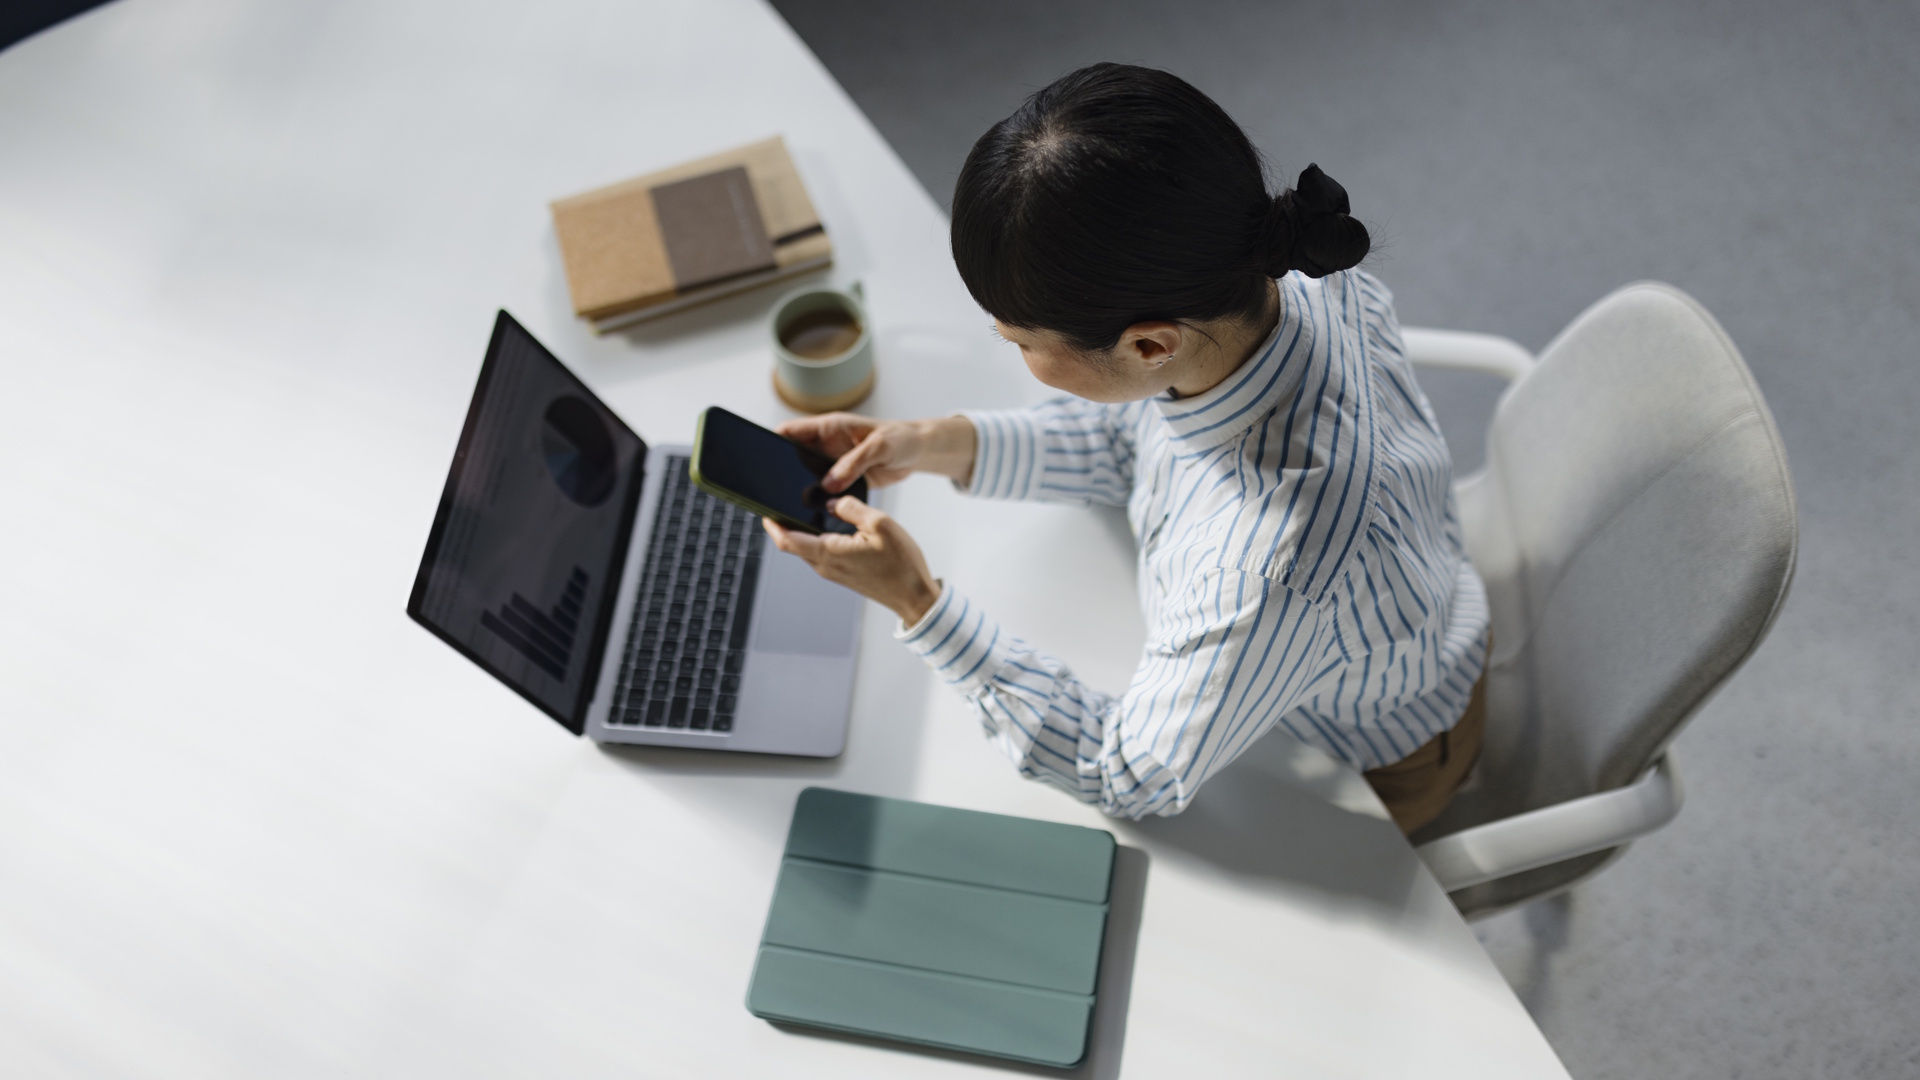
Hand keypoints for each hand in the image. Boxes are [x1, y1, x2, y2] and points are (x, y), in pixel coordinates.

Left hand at [762, 497, 940, 624]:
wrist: (913, 596)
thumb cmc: (901, 563)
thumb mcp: (879, 524)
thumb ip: (851, 508)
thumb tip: (832, 502)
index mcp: (829, 552)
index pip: (787, 540)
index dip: (771, 525)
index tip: (763, 509)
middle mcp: (825, 566)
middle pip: (793, 544)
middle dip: (783, 524)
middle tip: (781, 501)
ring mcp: (833, 572)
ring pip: (807, 549)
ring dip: (801, 531)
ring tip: (803, 508)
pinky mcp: (843, 574)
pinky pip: (821, 554)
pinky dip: (817, 538)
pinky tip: (828, 524)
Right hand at [777, 413, 976, 493]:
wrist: (917, 451)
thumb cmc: (900, 438)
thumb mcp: (879, 447)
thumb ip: (854, 463)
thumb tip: (829, 483)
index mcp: (829, 428)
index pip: (791, 431)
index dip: (772, 441)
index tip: (759, 455)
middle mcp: (826, 446)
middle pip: (792, 457)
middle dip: (780, 471)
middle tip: (770, 489)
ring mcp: (832, 464)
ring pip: (805, 477)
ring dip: (798, 489)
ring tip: (787, 504)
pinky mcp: (843, 480)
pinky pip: (823, 491)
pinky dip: (817, 500)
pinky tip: (813, 513)